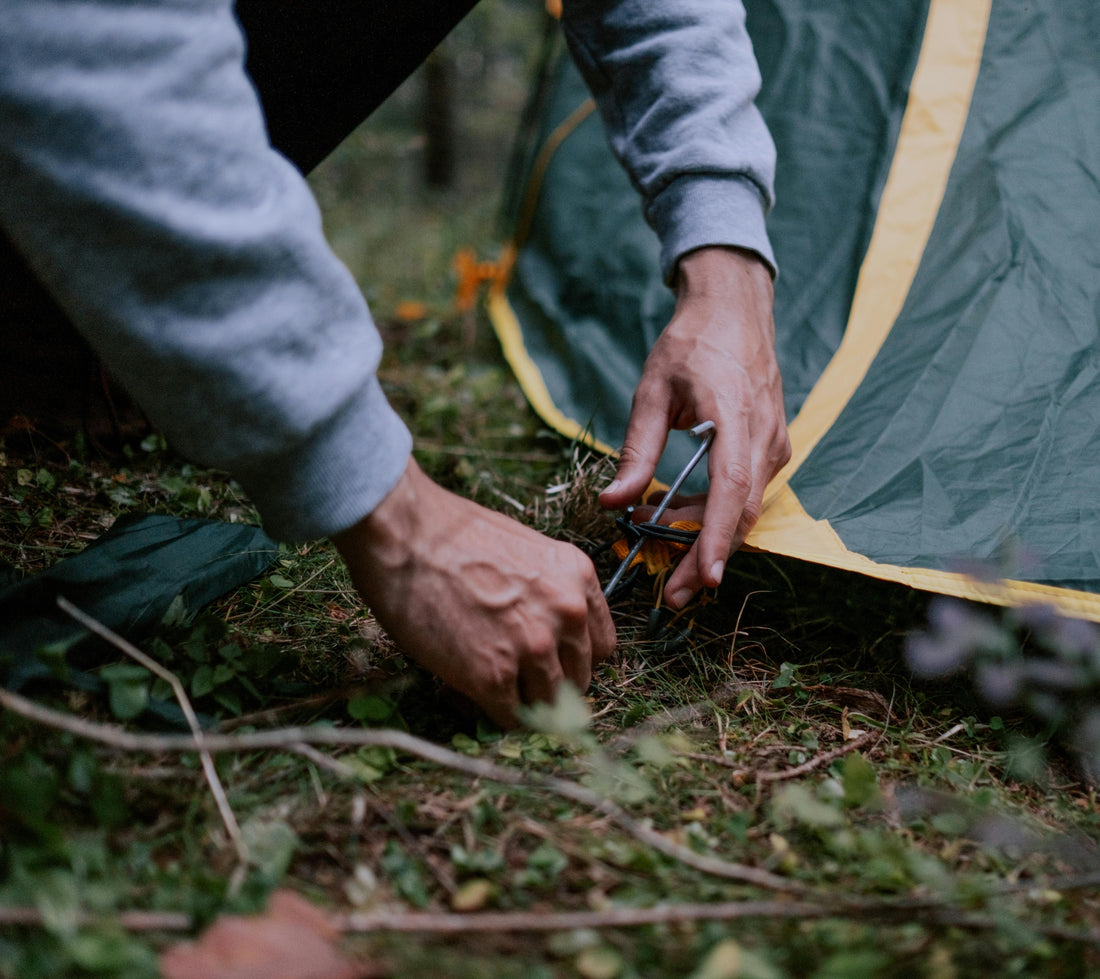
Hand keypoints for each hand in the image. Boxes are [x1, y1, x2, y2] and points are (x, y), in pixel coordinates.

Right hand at [333, 458, 615, 727]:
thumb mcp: (526, 553)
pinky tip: (471, 692)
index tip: (551, 662)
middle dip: (550, 684)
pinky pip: (511, 719)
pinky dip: (493, 713)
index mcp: (578, 579)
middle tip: (516, 679)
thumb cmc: (452, 536)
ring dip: (522, 703)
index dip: (573, 659)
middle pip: (579, 680)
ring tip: (489, 685)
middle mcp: (567, 615)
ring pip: (549, 706)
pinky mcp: (494, 677)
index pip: (601, 647)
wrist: (405, 533)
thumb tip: (547, 639)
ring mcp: (534, 648)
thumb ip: (549, 594)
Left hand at [599, 246, 789, 607]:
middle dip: (708, 559)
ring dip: (707, 537)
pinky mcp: (771, 446)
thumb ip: (635, 450)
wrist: (735, 308)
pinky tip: (679, 517)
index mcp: (735, 415)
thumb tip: (614, 503)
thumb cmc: (690, 344)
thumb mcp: (650, 391)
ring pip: (744, 507)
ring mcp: (774, 443)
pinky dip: (715, 513)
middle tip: (672, 595)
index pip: (731, 488)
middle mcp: (764, 436)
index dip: (717, 538)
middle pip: (741, 513)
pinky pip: (745, 491)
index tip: (704, 579)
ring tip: (663, 555)